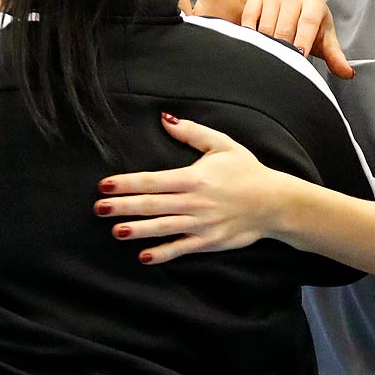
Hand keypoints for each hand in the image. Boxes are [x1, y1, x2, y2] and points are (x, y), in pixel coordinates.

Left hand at [94, 113, 288, 262]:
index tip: (105, 186)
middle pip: (152, 205)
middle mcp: (195, 202)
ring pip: (163, 227)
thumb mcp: (223, 145)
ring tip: (115, 231)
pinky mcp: (210, 241)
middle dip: (124, 207)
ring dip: (138, 230)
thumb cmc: (248, 172)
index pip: (153, 180)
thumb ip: (192, 133)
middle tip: (98, 209)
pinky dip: (163, 253)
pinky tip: (143, 256)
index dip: (127, 183)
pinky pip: (182, 248)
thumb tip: (164, 118)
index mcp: (195, 177)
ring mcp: (202, 224)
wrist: (276, 202)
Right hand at [240, 0, 353, 78]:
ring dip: (267, 44)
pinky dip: (251, 32)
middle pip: (285, 27)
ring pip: (267, 26)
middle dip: (284, 48)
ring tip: (270, 55)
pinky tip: (256, 43)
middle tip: (282, 63)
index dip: (303, 40)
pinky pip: (250, 16)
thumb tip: (348, 73)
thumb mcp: (325, 43)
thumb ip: (336, 58)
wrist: (296, 12)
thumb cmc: (312, 31)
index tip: (298, 56)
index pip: (308, 23)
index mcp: (315, 2)